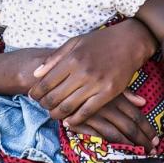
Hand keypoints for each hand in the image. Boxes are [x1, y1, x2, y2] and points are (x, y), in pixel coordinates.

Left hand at [29, 20, 156, 126]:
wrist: (130, 42)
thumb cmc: (101, 41)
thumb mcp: (75, 42)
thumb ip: (55, 58)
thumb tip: (36, 74)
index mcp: (72, 59)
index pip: (45, 82)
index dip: (35, 92)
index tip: (32, 96)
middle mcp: (82, 72)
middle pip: (54, 97)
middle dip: (44, 105)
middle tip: (43, 106)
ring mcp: (96, 83)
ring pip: (68, 107)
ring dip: (56, 114)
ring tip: (54, 114)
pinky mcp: (109, 92)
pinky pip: (88, 111)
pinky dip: (75, 120)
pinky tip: (69, 121)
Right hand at [67, 91, 159, 146]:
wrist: (59, 82)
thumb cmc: (87, 84)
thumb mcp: (108, 85)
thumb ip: (126, 94)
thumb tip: (143, 102)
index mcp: (116, 97)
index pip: (136, 116)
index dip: (147, 129)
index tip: (156, 139)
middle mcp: (107, 106)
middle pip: (129, 127)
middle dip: (142, 141)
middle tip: (152, 151)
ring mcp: (94, 115)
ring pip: (116, 135)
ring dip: (129, 146)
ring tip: (139, 155)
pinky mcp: (80, 123)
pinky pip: (97, 138)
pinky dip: (107, 146)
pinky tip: (117, 153)